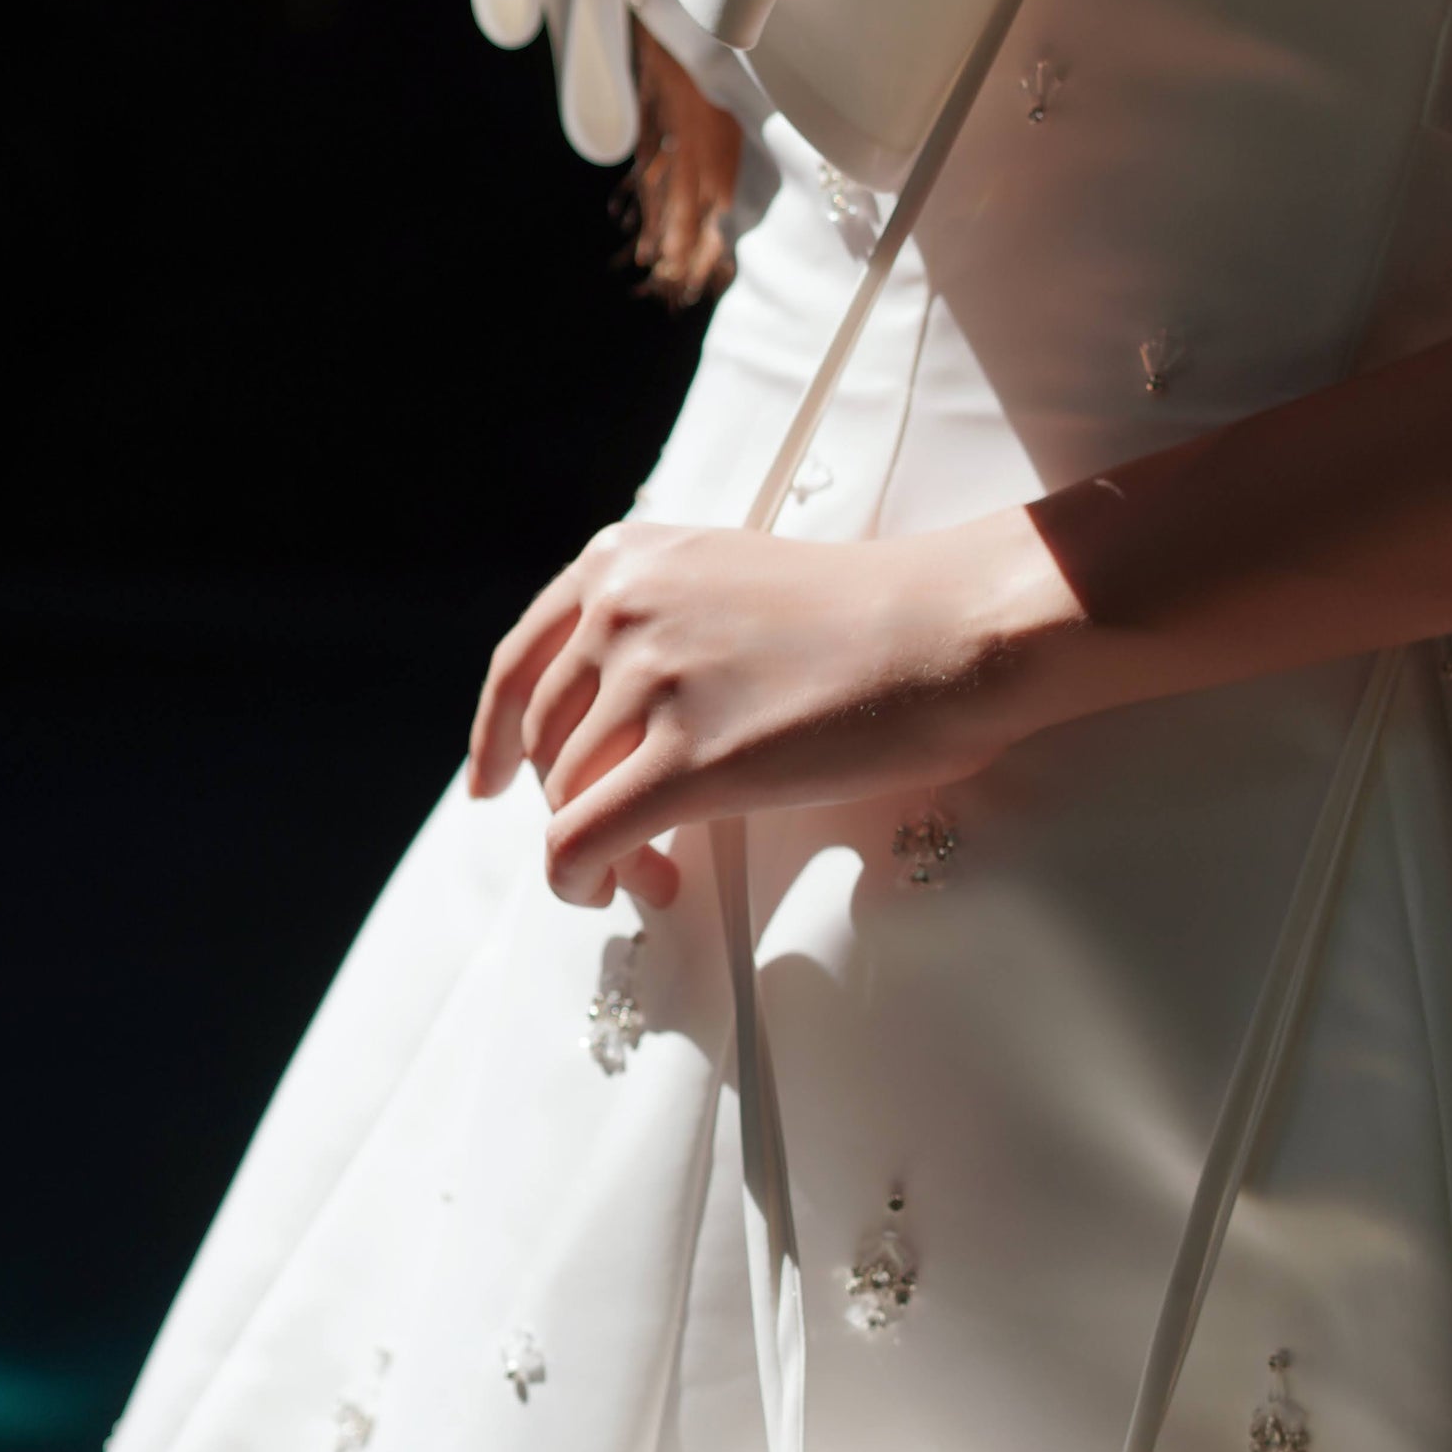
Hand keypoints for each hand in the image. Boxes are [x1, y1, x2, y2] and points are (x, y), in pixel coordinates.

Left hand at [466, 509, 1077, 905]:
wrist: (956, 630)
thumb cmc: (875, 619)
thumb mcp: (734, 583)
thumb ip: (661, 630)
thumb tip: (611, 728)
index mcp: (625, 559)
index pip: (519, 660)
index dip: (496, 737)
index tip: (495, 785)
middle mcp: (619, 608)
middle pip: (545, 743)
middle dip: (575, 808)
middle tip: (633, 853)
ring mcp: (650, 681)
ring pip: (566, 799)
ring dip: (604, 853)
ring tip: (660, 873)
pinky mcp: (687, 758)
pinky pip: (582, 843)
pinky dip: (584, 882)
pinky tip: (629, 891)